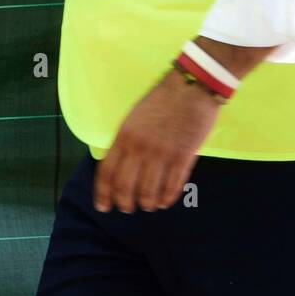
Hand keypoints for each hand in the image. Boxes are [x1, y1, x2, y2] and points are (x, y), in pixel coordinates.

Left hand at [93, 69, 220, 213]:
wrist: (191, 87)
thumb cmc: (161, 100)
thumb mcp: (134, 118)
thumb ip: (126, 141)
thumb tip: (119, 166)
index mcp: (124, 135)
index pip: (107, 172)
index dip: (103, 193)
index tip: (103, 207)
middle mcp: (139, 147)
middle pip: (125, 186)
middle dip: (124, 203)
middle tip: (127, 209)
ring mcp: (161, 154)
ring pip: (148, 192)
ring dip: (147, 203)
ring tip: (148, 206)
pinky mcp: (182, 158)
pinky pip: (171, 187)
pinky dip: (167, 199)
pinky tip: (165, 202)